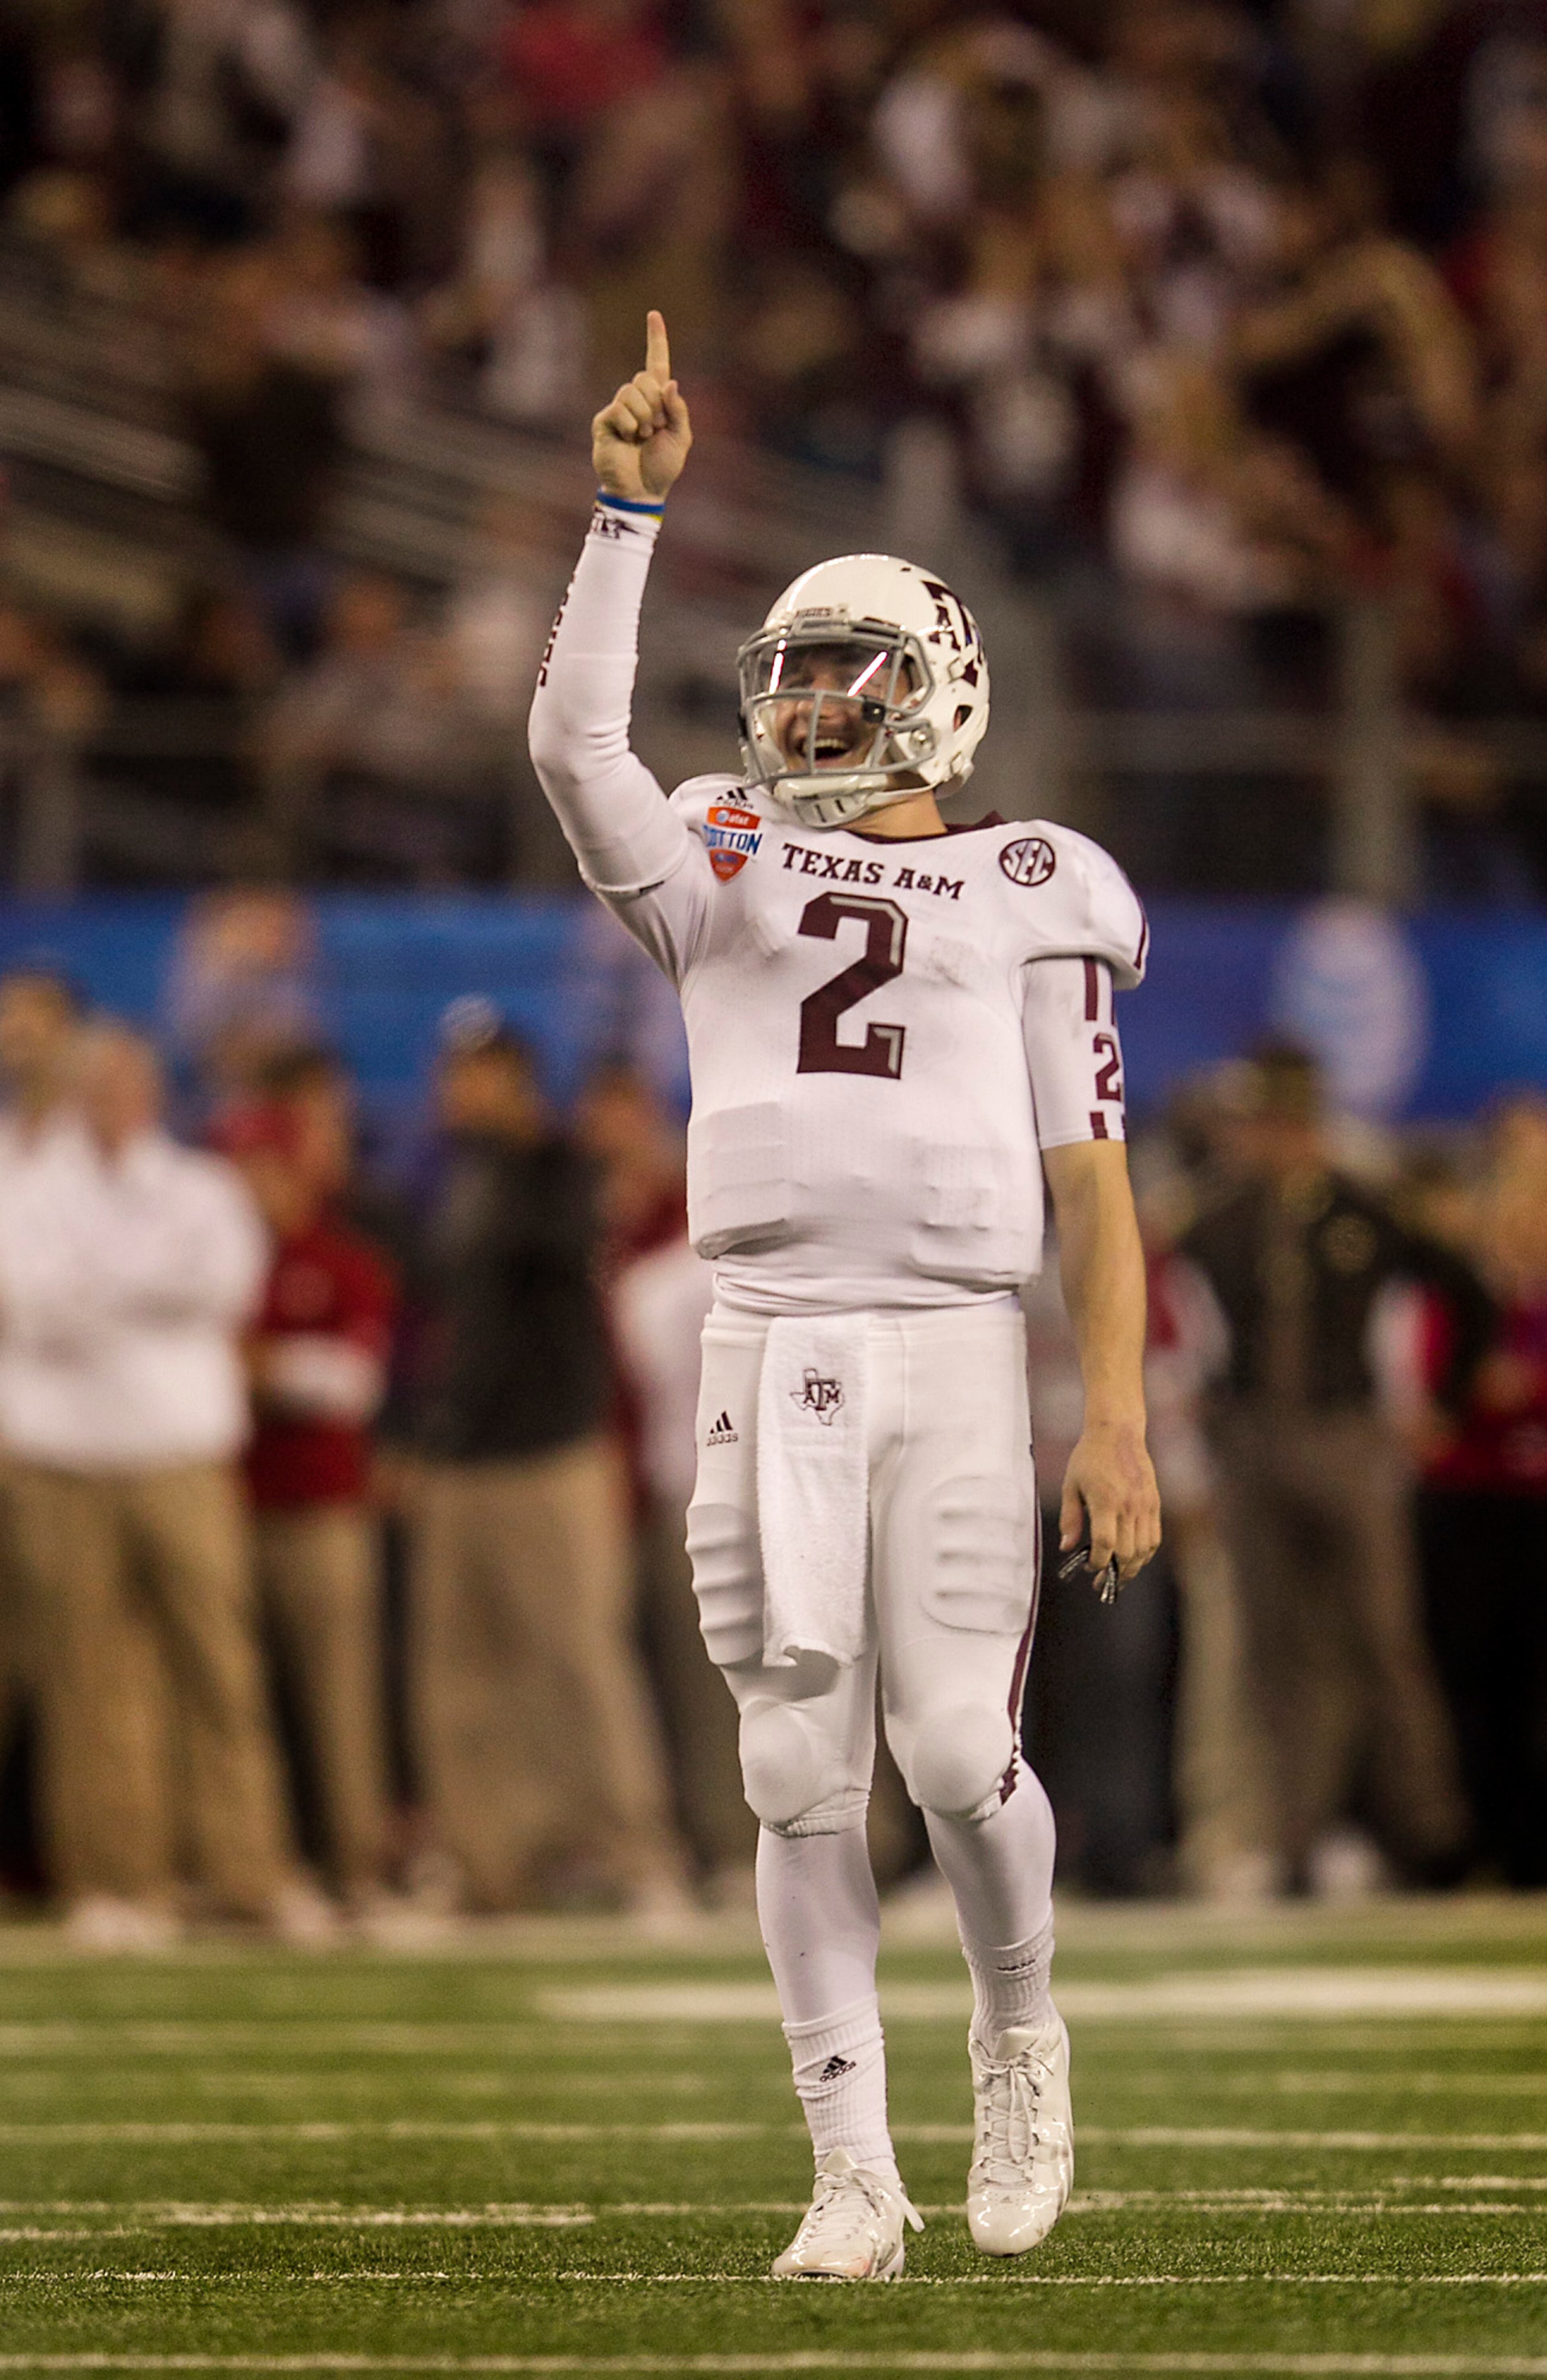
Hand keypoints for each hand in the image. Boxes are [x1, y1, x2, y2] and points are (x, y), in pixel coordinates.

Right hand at [592, 310, 691, 501]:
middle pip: (643, 378)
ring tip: (642, 438)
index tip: (654, 314)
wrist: (642, 492)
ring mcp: (618, 410)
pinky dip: (629, 425)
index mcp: (657, 400)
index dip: (656, 339)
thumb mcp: (682, 438)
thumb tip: (669, 382)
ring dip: (644, 417)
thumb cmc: (663, 467)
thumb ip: (678, 409)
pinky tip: (628, 440)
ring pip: (630, 391)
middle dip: (656, 405)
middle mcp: (636, 400)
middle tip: (656, 430)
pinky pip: (618, 409)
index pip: (656, 363)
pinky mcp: (604, 422)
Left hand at [1060, 1419, 1161, 1591]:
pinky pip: (1154, 1537)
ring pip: (1144, 1550)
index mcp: (1106, 1501)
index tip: (1088, 1568)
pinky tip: (1134, 1559)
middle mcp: (1129, 1506)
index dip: (1097, 1563)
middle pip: (1127, 1553)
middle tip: (1101, 1583)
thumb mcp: (1070, 1486)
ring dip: (1132, 1568)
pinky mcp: (1154, 1503)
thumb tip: (1067, 1548)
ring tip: (1119, 1577)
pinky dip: (1146, 1554)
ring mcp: (1145, 1506)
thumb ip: (1069, 1519)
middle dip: (1114, 1573)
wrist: (1118, 1433)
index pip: (1105, 1544)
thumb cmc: (1089, 1457)